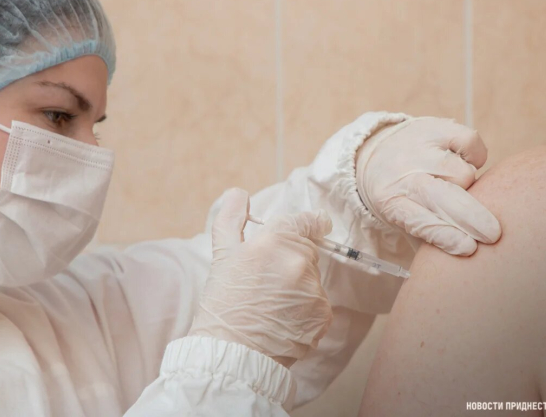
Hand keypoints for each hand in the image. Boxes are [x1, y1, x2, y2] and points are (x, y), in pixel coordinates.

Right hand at [188, 188, 332, 366]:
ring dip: (298, 286)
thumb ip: (232, 218)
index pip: (308, 221)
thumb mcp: (222, 254)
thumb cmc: (223, 303)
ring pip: (312, 279)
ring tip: (271, 304)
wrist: (231, 353)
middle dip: (292, 259)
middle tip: (266, 280)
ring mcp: (313, 290)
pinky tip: (282, 319)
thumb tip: (239, 193)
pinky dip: (305, 310)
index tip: (311, 226)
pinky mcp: (323, 316)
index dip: (309, 223)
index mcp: (275, 241)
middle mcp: (299, 262)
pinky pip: (318, 304)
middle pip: (308, 250)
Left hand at [356, 117, 500, 255]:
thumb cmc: (399, 195)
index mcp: (391, 202)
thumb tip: (464, 251)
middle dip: (472, 218)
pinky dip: (475, 154)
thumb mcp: (401, 217)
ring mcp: (418, 148)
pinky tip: (465, 161)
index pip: (419, 222)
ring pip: (463, 174)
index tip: (469, 248)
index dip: (445, 236)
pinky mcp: (434, 127)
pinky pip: (470, 141)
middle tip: (493, 234)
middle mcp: (403, 174)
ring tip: (456, 187)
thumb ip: (427, 233)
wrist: (374, 154)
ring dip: (467, 184)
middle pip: (444, 198)